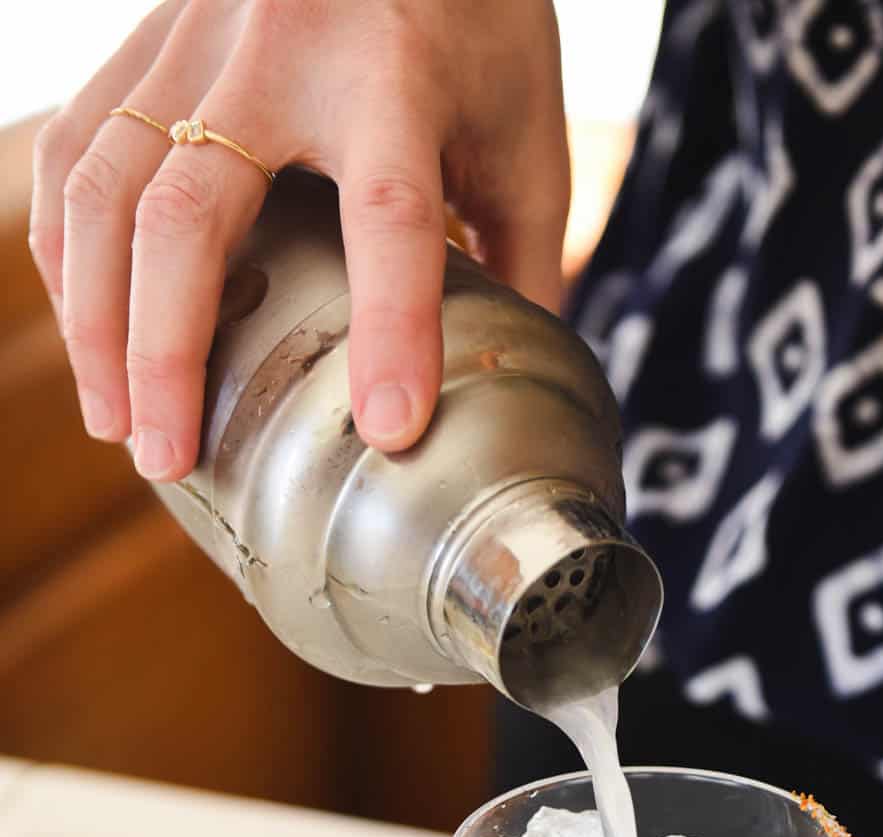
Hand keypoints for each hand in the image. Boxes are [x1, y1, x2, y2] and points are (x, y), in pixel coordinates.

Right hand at [28, 0, 569, 479]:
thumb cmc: (474, 15)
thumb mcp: (526, 130)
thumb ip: (519, 256)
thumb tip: (497, 387)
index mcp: (397, 70)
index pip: (390, 212)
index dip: (391, 327)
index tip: (389, 428)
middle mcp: (281, 42)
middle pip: (191, 212)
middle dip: (168, 354)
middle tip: (168, 459)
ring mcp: (194, 30)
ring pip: (104, 185)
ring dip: (96, 319)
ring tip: (117, 422)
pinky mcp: (148, 34)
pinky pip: (78, 147)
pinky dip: (70, 251)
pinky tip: (90, 329)